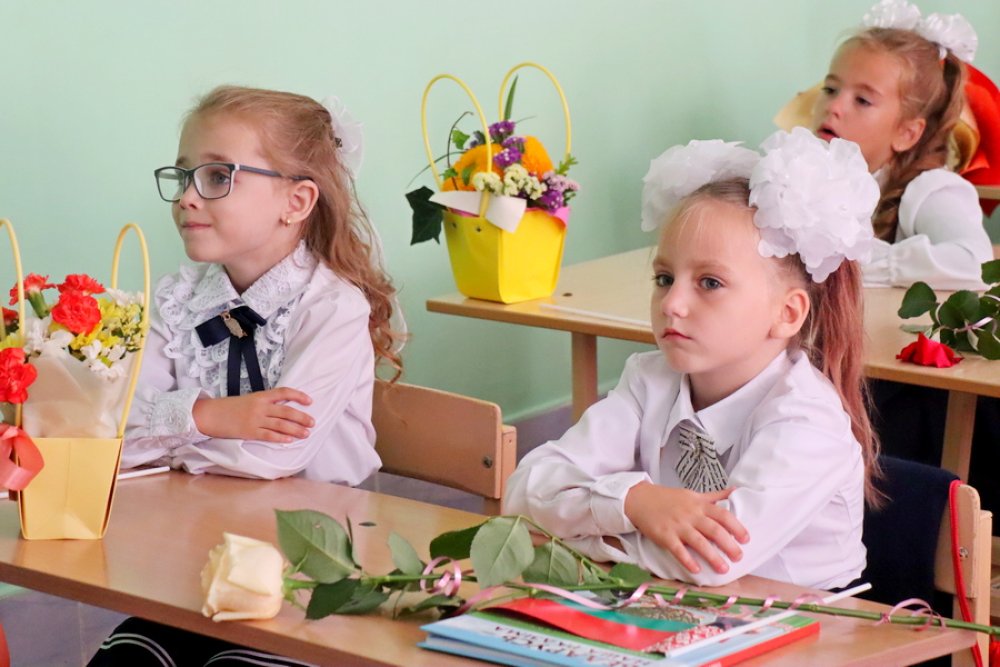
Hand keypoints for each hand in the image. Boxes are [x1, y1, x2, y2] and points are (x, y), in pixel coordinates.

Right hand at [193, 388, 314, 443]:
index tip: (310, 401)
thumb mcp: (249, 400)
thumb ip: (265, 403)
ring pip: (281, 424)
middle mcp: (260, 407)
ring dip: (296, 430)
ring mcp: (255, 420)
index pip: (284, 392)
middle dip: (302, 417)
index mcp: (261, 396)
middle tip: (313, 422)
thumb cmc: (230, 407)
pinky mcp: (249, 432)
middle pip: (287, 411)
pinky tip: (289, 441)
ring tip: (306, 434)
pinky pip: (269, 435)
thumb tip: (282, 408)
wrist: (210, 414)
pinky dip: (281, 438)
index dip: (298, 396)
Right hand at [624, 482, 748, 574]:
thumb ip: (714, 496)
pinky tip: (697, 570)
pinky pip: (678, 550)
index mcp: (700, 505)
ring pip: (698, 542)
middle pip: (714, 530)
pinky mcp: (664, 536)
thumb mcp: (693, 494)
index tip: (746, 539)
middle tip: (739, 557)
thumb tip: (735, 490)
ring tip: (724, 569)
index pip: (723, 515)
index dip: (736, 527)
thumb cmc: (669, 498)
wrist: (640, 499)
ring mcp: (677, 526)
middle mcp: (691, 515)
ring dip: (712, 556)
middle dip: (729, 545)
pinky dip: (688, 560)